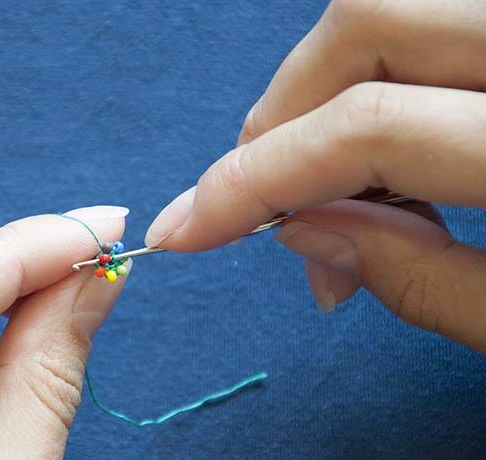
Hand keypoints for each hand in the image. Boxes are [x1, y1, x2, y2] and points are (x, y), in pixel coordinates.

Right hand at [145, 0, 485, 350]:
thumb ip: (428, 280)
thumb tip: (305, 231)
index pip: (365, 126)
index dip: (256, 176)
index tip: (184, 229)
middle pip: (365, 25)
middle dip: (282, 118)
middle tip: (270, 212)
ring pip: (387, 9)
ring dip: (323, 90)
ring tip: (330, 189)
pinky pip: (425, 24)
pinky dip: (375, 79)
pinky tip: (385, 158)